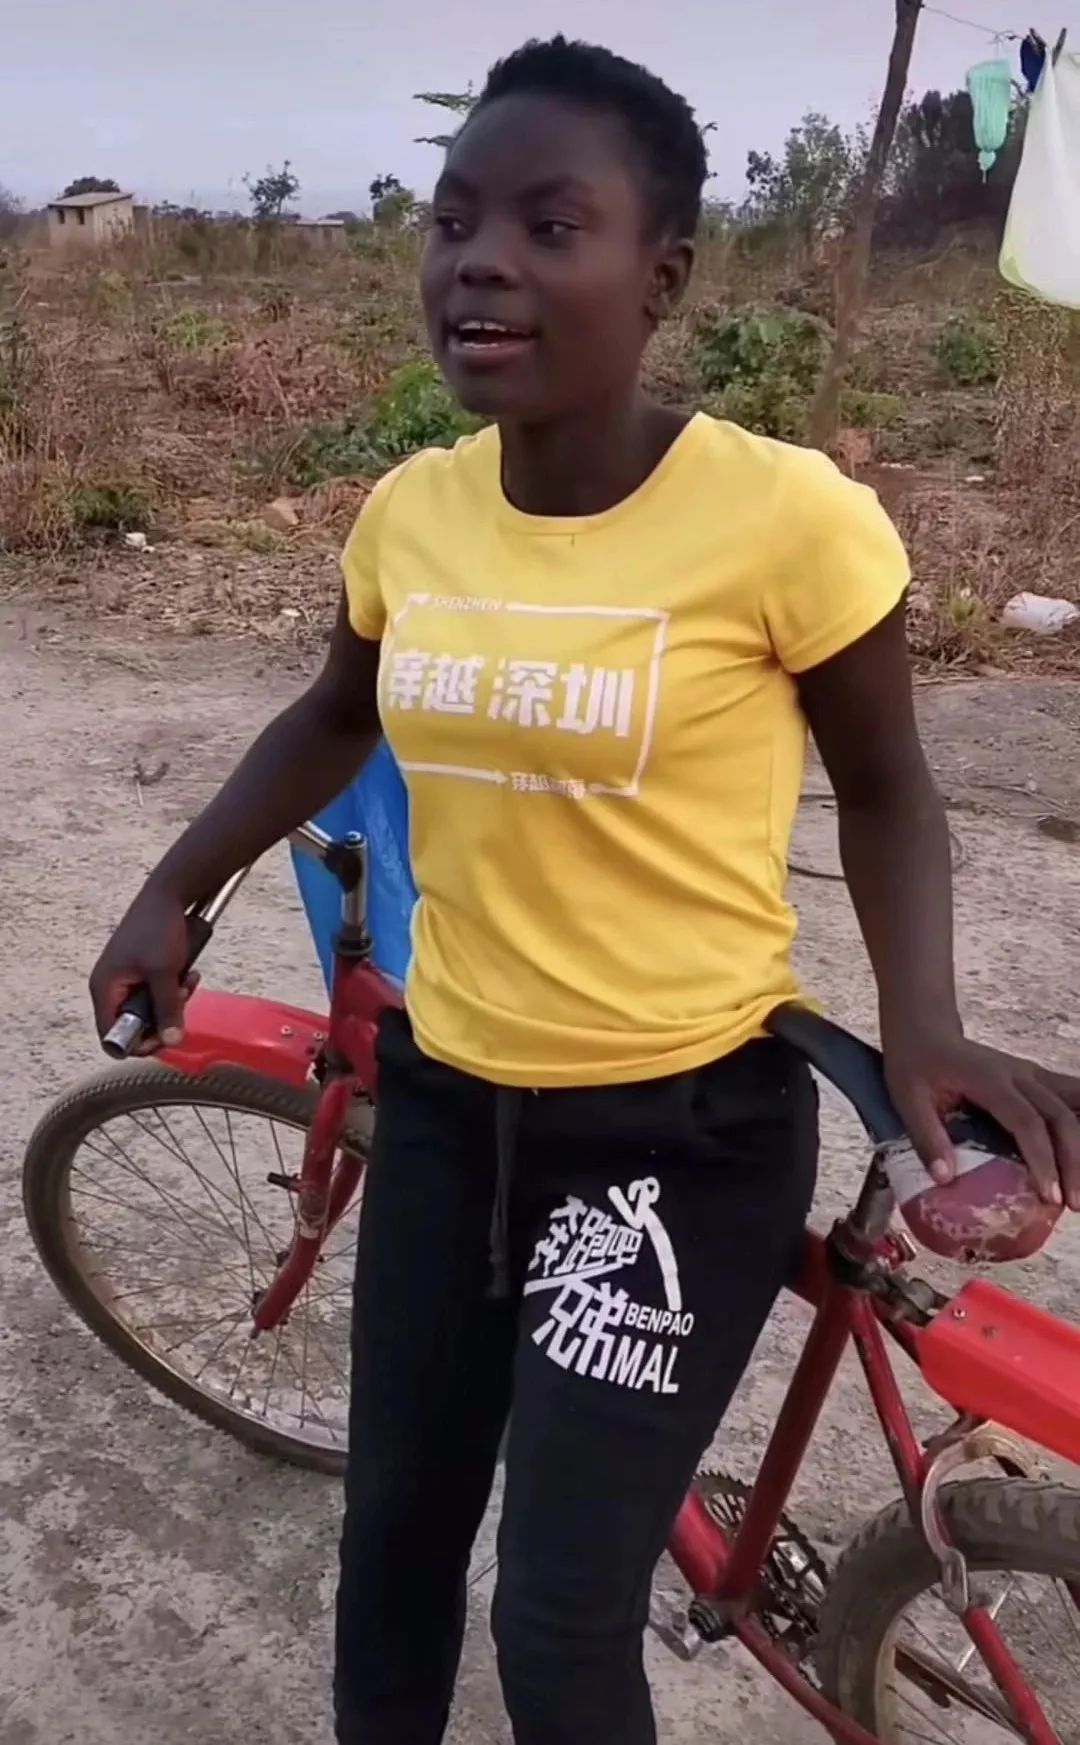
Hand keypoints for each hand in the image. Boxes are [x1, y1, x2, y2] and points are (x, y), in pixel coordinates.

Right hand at [89, 883, 198, 1052]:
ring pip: (149, 1010)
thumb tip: (171, 1041)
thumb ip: (168, 1009)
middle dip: (162, 1019)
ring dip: (171, 1003)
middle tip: (181, 1001)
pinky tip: (188, 974)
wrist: (168, 893)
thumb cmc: (158, 928)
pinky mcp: (141, 971)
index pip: (110, 1037)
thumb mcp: (165, 973)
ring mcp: (126, 979)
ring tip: (186, 982)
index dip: (138, 1043)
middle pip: (133, 1025)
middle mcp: (110, 987)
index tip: (164, 1036)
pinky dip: (173, 989)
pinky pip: (156, 993)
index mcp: (105, 989)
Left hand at [884, 1029, 1079, 1211]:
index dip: (1041, 1158)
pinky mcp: (1037, 1079)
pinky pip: (1071, 1097)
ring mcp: (1032, 1074)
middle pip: (1060, 1116)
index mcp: (988, 1080)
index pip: (1026, 1121)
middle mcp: (1019, 1075)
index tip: (1048, 1194)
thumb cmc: (915, 1065)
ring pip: (1073, 1105)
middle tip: (1072, 1204)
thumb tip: (945, 1179)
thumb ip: (927, 1137)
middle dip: (1072, 1161)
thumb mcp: (908, 1099)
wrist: (926, 1031)